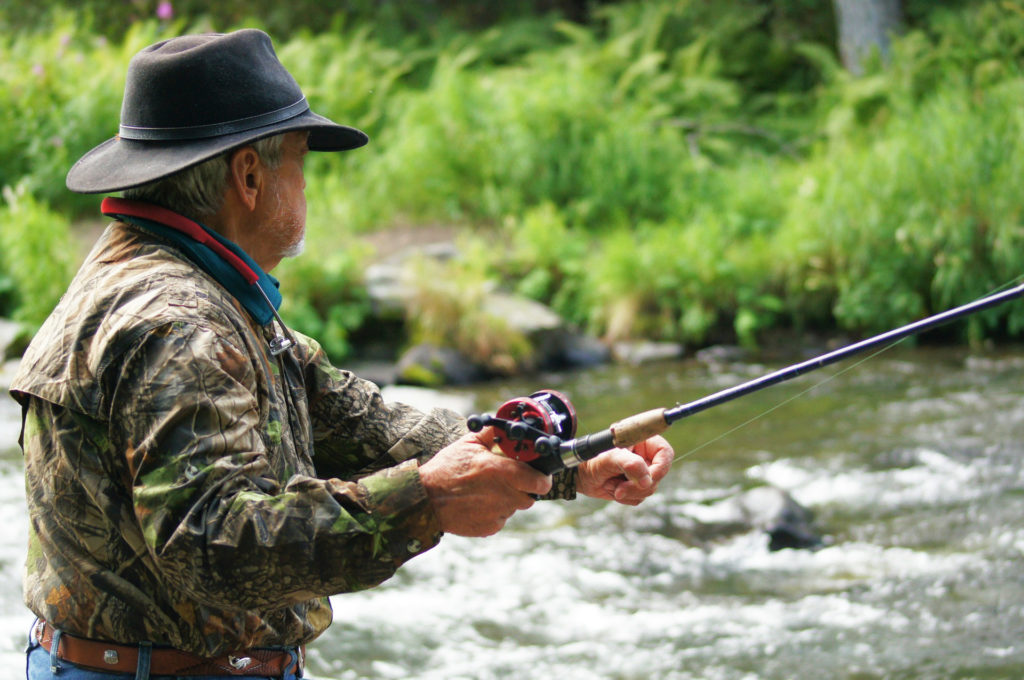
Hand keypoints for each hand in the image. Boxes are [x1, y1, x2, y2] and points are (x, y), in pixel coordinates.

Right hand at [419, 427, 551, 536]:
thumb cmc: (446, 469)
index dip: (542, 478)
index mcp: (502, 472)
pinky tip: (478, 503)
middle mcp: (504, 495)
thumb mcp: (468, 444)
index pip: (541, 482)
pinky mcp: (489, 528)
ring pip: (514, 507)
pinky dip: (494, 512)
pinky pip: (501, 519)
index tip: (538, 474)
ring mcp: (498, 514)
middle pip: (530, 496)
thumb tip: (504, 426)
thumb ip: (491, 434)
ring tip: (487, 490)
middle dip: (524, 488)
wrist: (425, 499)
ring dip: (508, 499)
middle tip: (508, 480)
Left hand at [577, 435, 673, 504]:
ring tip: (610, 484)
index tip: (649, 478)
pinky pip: (640, 498)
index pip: (664, 452)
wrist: (579, 476)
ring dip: (629, 492)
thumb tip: (647, 480)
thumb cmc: (592, 460)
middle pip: (658, 475)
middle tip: (620, 488)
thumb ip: (629, 465)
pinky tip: (612, 489)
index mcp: (641, 441)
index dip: (661, 467)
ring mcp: (640, 472)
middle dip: (638, 485)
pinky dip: (626, 498)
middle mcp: (643, 456)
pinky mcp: (635, 486)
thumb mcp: (609, 458)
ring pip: (649, 489)